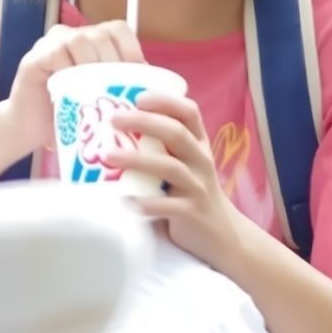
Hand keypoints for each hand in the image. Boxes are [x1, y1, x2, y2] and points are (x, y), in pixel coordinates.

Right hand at [5, 21, 144, 157]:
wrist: (29, 131)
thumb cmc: (68, 119)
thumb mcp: (99, 104)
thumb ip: (121, 92)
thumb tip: (158, 98)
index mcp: (93, 43)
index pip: (119, 29)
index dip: (132, 49)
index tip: (139, 75)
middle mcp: (73, 36)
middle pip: (102, 34)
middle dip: (114, 62)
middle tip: (115, 90)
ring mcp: (52, 44)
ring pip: (80, 40)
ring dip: (92, 66)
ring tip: (93, 92)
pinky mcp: (34, 58)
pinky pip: (56, 53)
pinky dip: (67, 69)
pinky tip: (70, 90)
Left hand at [107, 92, 242, 270]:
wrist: (222, 235)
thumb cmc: (194, 194)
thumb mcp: (188, 165)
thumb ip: (166, 147)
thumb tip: (121, 129)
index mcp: (199, 145)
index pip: (189, 112)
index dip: (165, 101)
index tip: (138, 98)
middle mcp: (201, 161)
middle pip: (175, 133)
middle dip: (143, 122)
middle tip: (114, 120)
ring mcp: (198, 187)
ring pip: (170, 167)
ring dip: (137, 160)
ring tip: (109, 156)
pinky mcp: (192, 212)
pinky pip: (169, 206)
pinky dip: (148, 203)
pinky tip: (128, 201)